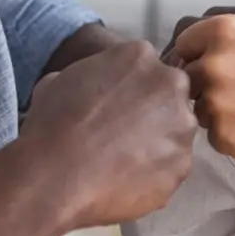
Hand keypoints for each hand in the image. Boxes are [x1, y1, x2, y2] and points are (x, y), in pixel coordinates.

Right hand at [19, 40, 196, 229]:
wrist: (56, 177)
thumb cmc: (51, 124)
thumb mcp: (59, 80)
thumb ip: (89, 75)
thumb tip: (90, 87)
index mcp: (140, 56)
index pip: (147, 67)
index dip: (132, 89)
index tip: (116, 107)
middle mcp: (171, 85)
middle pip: (170, 96)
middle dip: (153, 112)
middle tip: (123, 134)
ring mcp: (182, 126)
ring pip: (176, 132)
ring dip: (158, 142)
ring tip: (124, 161)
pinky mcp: (183, 165)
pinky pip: (172, 167)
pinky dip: (156, 173)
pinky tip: (127, 180)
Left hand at [172, 16, 234, 162]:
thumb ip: (213, 44)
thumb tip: (175, 64)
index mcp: (221, 31)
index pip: (184, 44)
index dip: (198, 56)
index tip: (219, 66)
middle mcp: (212, 63)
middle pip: (187, 78)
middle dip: (207, 86)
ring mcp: (215, 102)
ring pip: (197, 110)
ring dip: (217, 112)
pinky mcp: (222, 135)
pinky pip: (212, 136)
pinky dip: (230, 135)